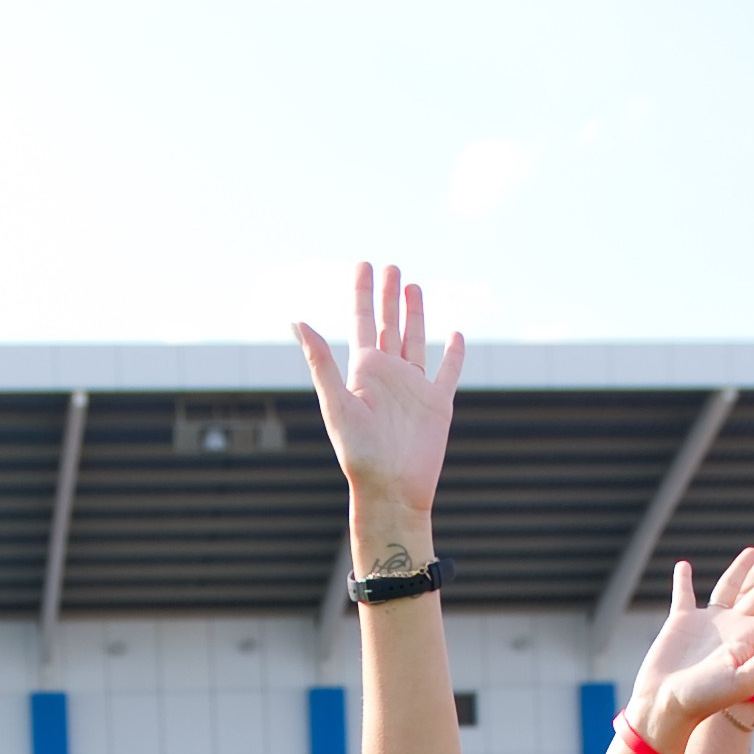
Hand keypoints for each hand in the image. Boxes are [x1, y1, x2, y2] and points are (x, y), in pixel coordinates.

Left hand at [293, 262, 462, 547]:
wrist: (391, 489)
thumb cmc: (359, 453)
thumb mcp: (337, 402)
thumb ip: (321, 360)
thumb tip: (297, 321)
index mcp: (363, 372)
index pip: (362, 321)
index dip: (363, 292)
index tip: (364, 264)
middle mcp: (388, 375)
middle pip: (389, 324)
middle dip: (389, 296)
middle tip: (391, 266)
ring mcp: (414, 388)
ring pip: (415, 340)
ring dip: (415, 314)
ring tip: (414, 286)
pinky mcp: (438, 403)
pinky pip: (447, 371)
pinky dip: (453, 353)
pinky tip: (455, 334)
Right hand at [627, 548, 753, 753]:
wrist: (667, 707)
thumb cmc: (706, 699)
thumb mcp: (744, 680)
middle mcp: (736, 627)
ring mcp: (709, 624)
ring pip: (730, 586)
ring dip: (742, 569)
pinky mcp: (681, 622)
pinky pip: (684, 594)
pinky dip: (683, 580)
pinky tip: (683, 567)